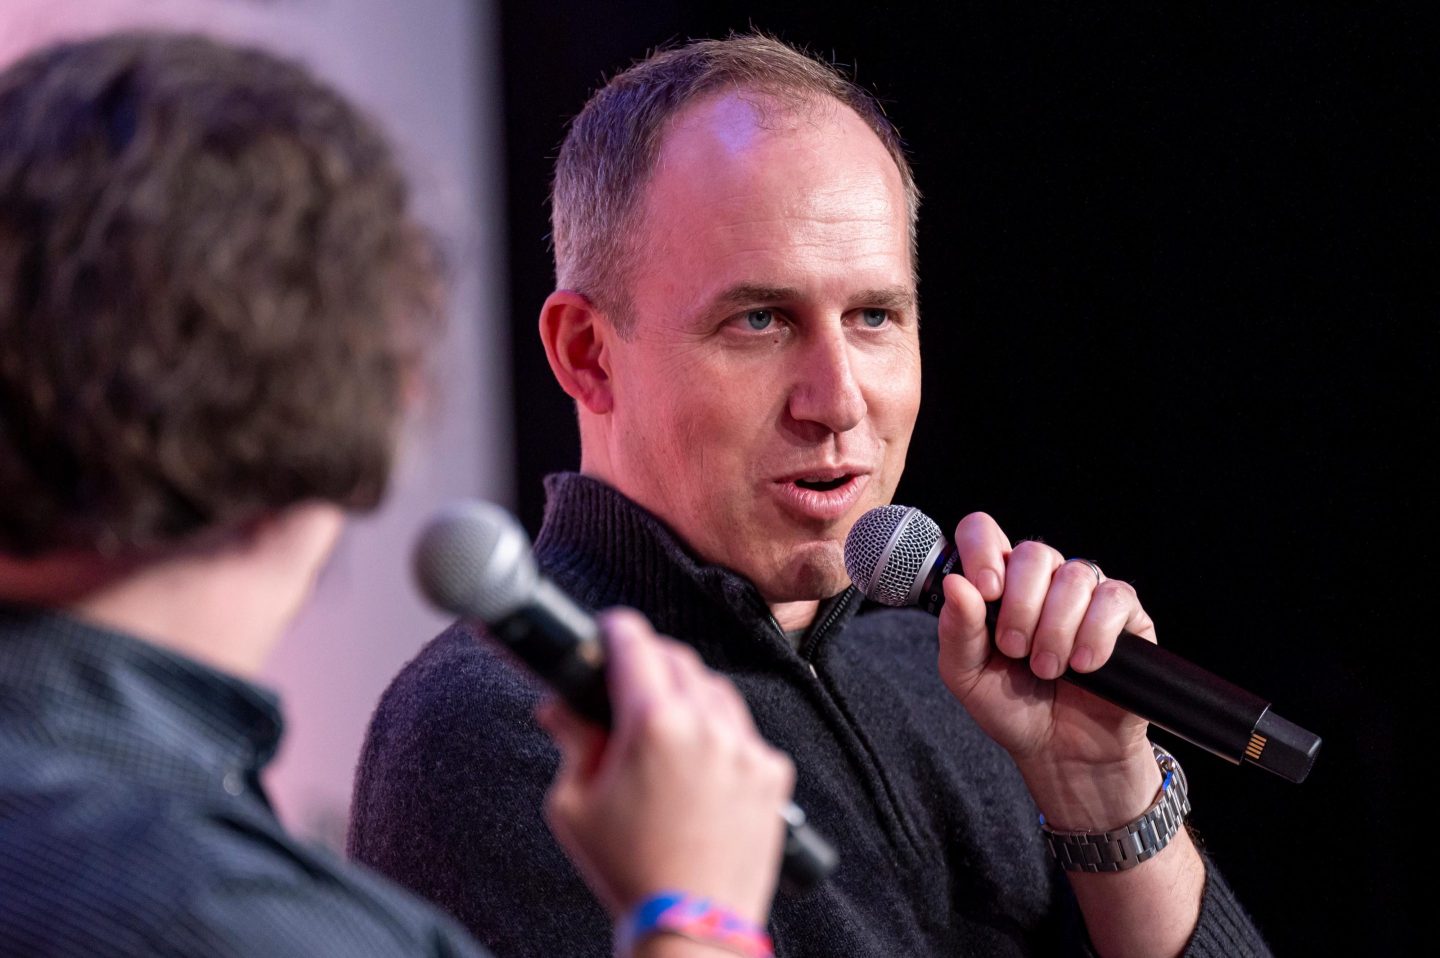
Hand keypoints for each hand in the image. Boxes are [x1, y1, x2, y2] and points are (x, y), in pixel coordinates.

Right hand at [537, 608, 793, 927]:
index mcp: (654, 723)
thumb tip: (560, 705)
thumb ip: (572, 740)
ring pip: (715, 689)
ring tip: (661, 726)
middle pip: (677, 658)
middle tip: (624, 680)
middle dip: (648, 660)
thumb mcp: (574, 805)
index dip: (614, 630)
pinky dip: (719, 733)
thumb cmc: (628, 870)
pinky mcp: (772, 772)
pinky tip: (696, 764)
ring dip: (687, 692)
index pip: (634, 642)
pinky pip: (742, 731)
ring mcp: (746, 747)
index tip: (606, 632)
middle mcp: (708, 724)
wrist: (693, 926)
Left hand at [935, 513, 1160, 827]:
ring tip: (1048, 668)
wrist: (1062, 752)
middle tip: (1015, 649)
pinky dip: (1095, 633)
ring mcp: (1085, 594)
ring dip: (1055, 629)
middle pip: (1034, 552)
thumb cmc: (1011, 707)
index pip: (983, 532)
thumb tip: (956, 584)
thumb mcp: (967, 676)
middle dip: (1021, 606)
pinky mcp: (1126, 615)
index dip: (983, 549)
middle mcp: (1042, 580)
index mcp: (998, 584)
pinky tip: (1085, 665)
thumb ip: (957, 630)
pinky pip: (1114, 599)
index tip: (986, 591)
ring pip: (1075, 576)